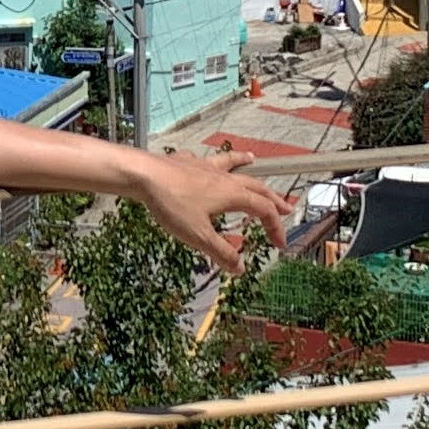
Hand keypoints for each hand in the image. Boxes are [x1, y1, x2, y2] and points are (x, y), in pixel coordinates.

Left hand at [126, 148, 296, 274]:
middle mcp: (224, 178)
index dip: (275, 227)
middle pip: (256, 186)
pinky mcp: (186, 162)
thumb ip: (221, 252)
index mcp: (232, 194)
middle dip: (272, 199)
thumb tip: (240, 269)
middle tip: (285, 207)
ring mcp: (204, 167)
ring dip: (245, 164)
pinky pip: (204, 160)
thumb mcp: (198, 235)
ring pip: (231, 164)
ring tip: (253, 160)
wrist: (143, 175)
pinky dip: (211, 160)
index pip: (264, 210)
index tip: (279, 243)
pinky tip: (205, 161)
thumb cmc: (171, 203)